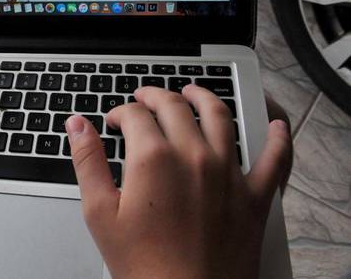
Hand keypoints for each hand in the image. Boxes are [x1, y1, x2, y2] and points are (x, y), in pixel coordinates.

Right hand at [65, 85, 291, 278]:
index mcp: (153, 158)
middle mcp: (193, 156)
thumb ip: (87, 162)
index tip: (113, 120)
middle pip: (174, 105)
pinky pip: (275, 158)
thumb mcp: (100, 213)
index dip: (120, 112)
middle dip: (154, 95)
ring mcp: (228, 173)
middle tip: (144, 98)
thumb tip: (76, 126)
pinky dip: (278, 138)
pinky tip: (275, 125)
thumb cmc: (143, 266)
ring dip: (203, 96)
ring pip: (220, 115)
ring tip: (192, 92)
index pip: (135, 115)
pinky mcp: (254, 195)